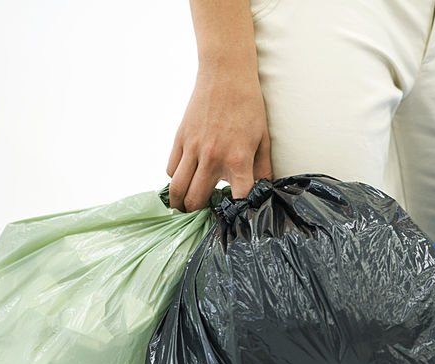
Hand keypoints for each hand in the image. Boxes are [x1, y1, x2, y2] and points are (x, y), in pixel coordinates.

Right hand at [166, 66, 271, 211]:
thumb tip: (263, 192)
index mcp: (238, 160)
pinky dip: (176, 178)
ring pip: (178, 188)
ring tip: (185, 207)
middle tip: (202, 214)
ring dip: (180, 201)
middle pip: (196, 199)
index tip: (237, 216)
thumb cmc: (249, 107)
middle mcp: (213, 157)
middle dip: (198, 212)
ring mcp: (193, 148)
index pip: (236, 198)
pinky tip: (184, 180)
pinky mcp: (180, 138)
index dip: (237, 211)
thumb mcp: (263, 139)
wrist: (226, 75)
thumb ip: (263, 169)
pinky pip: (171, 169)